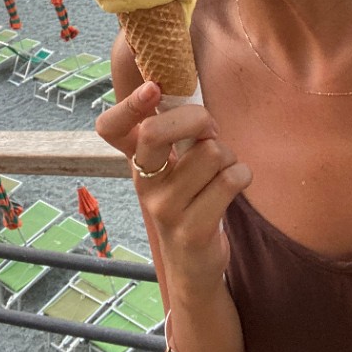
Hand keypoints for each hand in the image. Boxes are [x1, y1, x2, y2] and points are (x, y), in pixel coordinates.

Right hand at [96, 81, 251, 290]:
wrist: (192, 264)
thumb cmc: (189, 199)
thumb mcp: (172, 165)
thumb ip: (173, 131)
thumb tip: (182, 86)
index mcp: (135, 161)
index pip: (110, 128)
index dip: (129, 105)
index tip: (154, 89)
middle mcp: (142, 183)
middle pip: (155, 131)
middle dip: (197, 119)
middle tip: (211, 131)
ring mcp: (164, 208)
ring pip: (209, 152)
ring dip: (229, 155)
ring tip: (223, 170)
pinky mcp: (192, 229)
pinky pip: (230, 179)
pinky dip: (242, 174)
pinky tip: (235, 184)